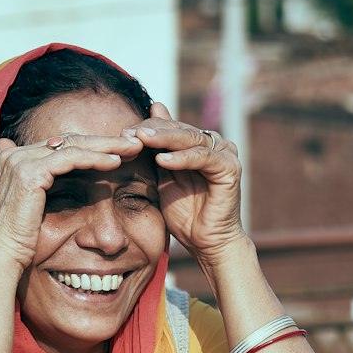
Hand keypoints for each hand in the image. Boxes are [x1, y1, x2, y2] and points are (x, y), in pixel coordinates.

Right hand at [0, 132, 144, 272]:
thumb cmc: (15, 246)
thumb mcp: (28, 213)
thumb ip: (38, 194)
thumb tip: (48, 191)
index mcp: (13, 161)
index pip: (58, 146)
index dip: (88, 146)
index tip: (116, 151)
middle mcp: (14, 155)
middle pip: (67, 140)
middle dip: (102, 141)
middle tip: (131, 143)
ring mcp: (20, 160)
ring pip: (72, 144)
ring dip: (106, 145)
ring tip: (132, 149)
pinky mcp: (30, 171)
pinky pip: (71, 158)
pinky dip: (95, 158)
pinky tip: (116, 162)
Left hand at [125, 101, 245, 268]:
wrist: (206, 243)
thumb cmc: (185, 215)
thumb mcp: (164, 177)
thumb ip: (158, 148)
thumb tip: (153, 109)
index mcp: (199, 143)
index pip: (170, 126)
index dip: (146, 128)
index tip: (122, 134)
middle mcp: (215, 144)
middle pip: (179, 129)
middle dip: (152, 131)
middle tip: (128, 133)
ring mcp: (225, 153)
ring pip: (190, 139)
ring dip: (164, 139)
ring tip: (141, 139)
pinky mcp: (230, 168)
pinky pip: (203, 158)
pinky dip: (182, 158)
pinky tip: (162, 160)